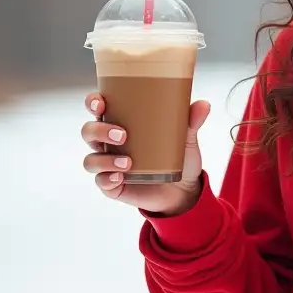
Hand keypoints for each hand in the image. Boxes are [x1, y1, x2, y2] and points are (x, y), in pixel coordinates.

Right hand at [80, 92, 210, 215]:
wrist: (184, 191)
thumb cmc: (178, 158)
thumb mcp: (186, 139)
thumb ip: (191, 121)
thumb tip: (204, 104)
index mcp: (122, 124)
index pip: (98, 109)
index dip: (93, 102)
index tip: (100, 102)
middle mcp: (110, 144)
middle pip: (89, 132)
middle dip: (99, 130)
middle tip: (122, 135)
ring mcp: (109, 165)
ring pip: (91, 159)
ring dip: (104, 159)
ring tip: (128, 162)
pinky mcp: (113, 186)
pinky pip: (101, 182)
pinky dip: (108, 178)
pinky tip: (120, 177)